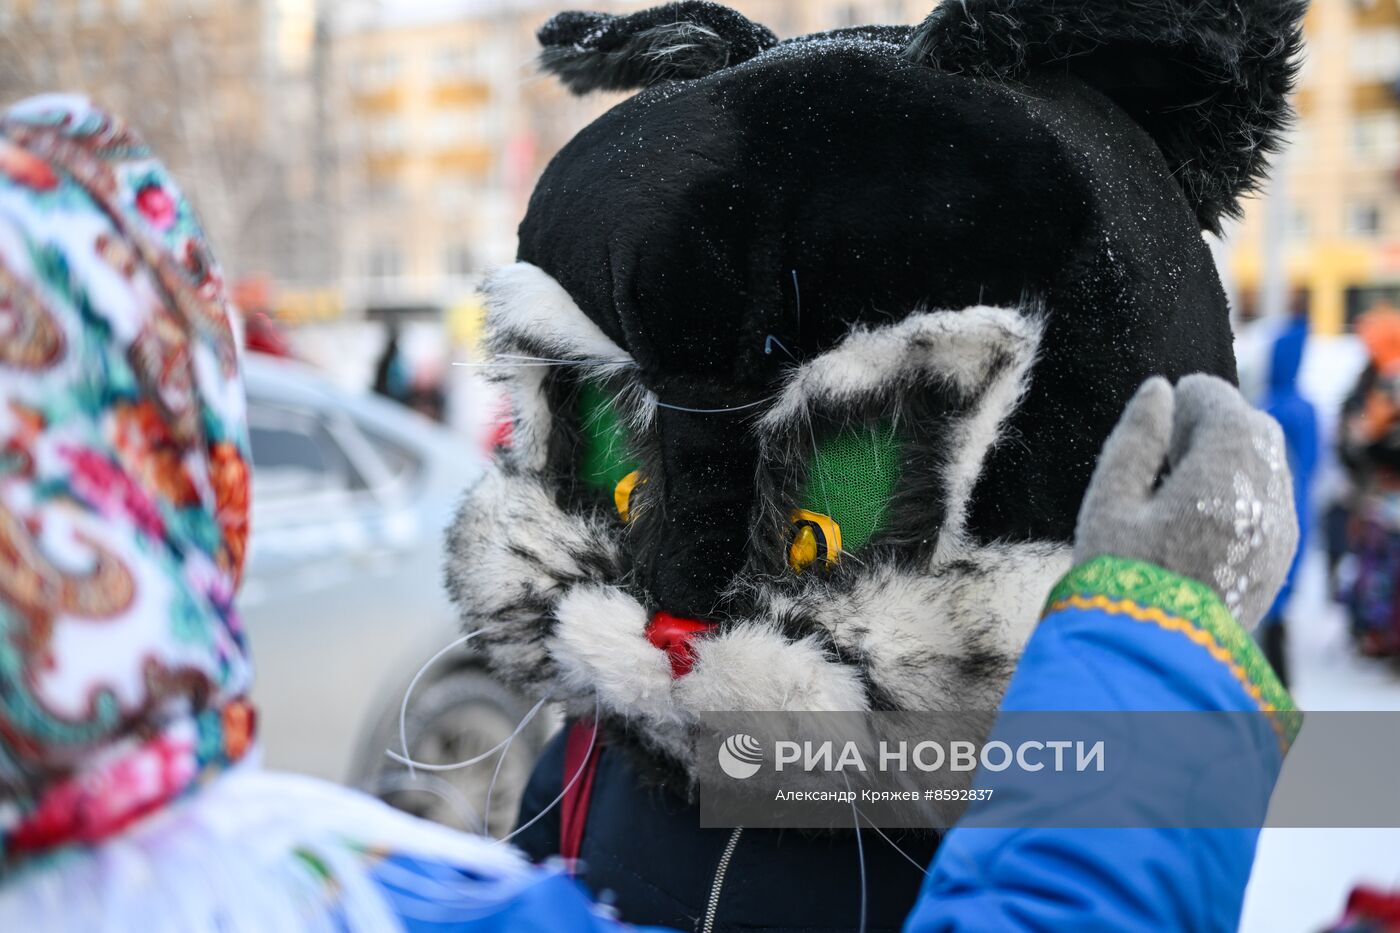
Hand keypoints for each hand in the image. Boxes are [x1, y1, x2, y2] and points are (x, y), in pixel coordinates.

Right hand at [1075, 375, 1297, 630]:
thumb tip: (1157, 391)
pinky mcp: (1278, 557)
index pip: (1217, 399)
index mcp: (1221, 467)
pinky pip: (1269, 502)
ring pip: (1265, 465)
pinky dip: (1241, 493)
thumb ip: (1135, 440)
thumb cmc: (1121, 575)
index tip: (1157, 417)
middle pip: (1252, 428)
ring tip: (1180, 486)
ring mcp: (1279, 527)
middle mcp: (1264, 491)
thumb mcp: (1110, 500)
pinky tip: (1200, 518)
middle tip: (1166, 450)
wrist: (1154, 656)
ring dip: (1229, 460)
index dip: (1184, 400)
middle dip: (1213, 425)